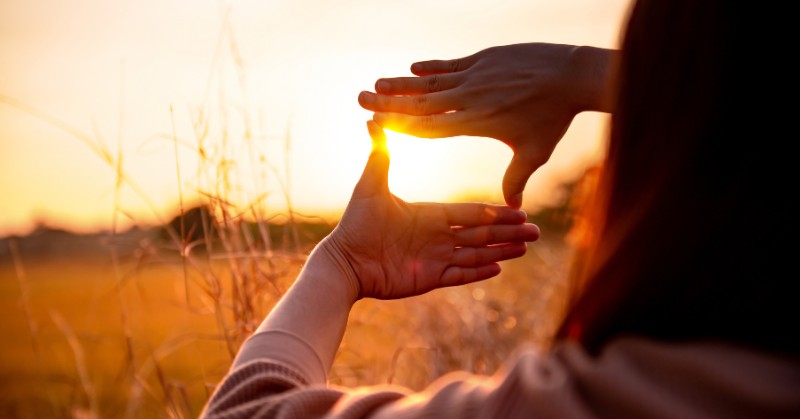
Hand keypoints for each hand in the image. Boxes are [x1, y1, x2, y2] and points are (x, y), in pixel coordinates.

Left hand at [325, 121, 539, 299]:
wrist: (344, 261)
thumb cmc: (355, 224)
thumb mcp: (371, 186)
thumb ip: (380, 156)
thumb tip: (373, 120)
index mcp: (430, 214)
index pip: (470, 213)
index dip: (495, 212)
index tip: (518, 209)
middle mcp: (436, 236)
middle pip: (480, 233)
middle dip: (508, 232)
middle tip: (536, 231)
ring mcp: (434, 258)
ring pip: (476, 254)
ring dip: (501, 251)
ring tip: (526, 248)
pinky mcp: (428, 278)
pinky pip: (459, 275)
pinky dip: (479, 273)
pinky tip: (500, 269)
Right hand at [358, 43, 613, 207]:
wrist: (572, 75)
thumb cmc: (554, 118)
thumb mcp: (535, 151)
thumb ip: (517, 177)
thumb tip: (513, 207)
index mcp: (477, 122)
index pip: (429, 127)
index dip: (401, 125)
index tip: (376, 124)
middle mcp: (471, 98)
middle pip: (421, 102)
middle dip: (389, 101)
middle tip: (362, 98)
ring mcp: (477, 76)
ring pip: (431, 82)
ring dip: (403, 83)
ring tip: (378, 83)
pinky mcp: (485, 59)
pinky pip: (451, 65)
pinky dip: (431, 66)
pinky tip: (413, 67)